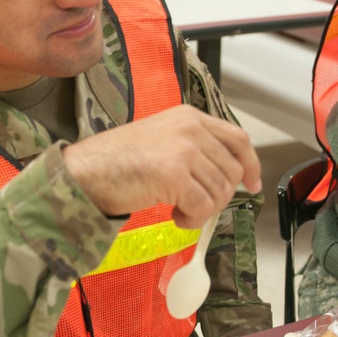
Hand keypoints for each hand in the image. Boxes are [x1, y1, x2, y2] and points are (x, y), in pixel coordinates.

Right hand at [62, 105, 261, 228]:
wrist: (84, 172)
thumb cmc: (114, 161)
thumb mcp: (161, 140)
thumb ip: (193, 149)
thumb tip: (225, 176)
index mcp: (188, 116)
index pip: (237, 138)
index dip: (251, 164)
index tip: (252, 183)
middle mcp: (190, 128)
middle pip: (232, 170)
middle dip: (220, 196)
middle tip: (195, 205)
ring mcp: (184, 149)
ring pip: (220, 191)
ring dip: (202, 210)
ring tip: (178, 209)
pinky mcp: (175, 174)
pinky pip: (203, 207)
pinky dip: (192, 219)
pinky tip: (174, 215)